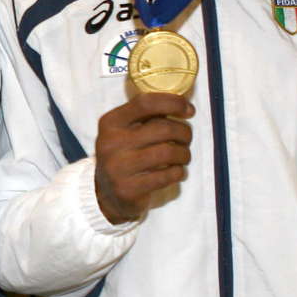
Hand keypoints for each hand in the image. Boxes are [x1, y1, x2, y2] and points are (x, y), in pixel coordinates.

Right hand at [93, 91, 193, 222]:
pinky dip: (179, 172)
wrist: (106, 194)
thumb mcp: (126, 132)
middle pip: (163, 128)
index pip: (146, 103)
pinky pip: (167, 176)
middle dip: (184, 133)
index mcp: (111, 122)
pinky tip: (176, 172)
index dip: (173, 103)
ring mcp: (118, 167)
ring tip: (183, 156)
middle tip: (186, 139)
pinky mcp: (128, 189)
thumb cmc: (125, 156)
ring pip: (168, 152)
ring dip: (184, 154)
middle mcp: (111, 142)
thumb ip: (147, 117)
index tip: (189, 110)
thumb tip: (183, 104)